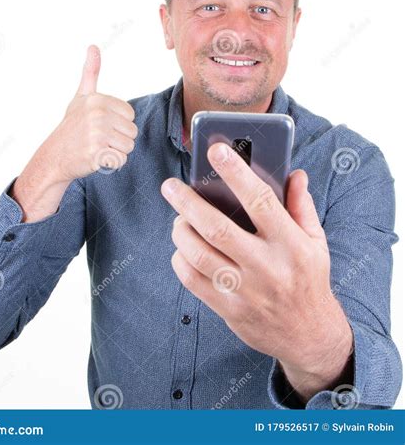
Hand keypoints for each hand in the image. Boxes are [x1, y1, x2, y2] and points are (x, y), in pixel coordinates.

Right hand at [45, 45, 137, 181]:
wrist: (54, 156)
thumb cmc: (72, 127)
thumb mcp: (81, 97)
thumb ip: (90, 73)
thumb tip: (93, 46)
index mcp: (98, 100)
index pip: (130, 115)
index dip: (119, 124)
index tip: (101, 125)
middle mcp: (98, 115)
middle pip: (132, 132)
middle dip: (118, 139)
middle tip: (98, 139)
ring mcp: (96, 134)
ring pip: (128, 147)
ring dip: (115, 152)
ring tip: (97, 148)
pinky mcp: (96, 153)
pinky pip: (120, 160)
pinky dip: (111, 163)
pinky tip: (95, 158)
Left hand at [161, 142, 352, 394]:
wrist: (309, 337)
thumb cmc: (309, 279)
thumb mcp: (316, 242)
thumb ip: (302, 206)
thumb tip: (294, 173)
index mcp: (292, 245)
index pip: (260, 201)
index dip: (236, 173)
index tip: (216, 150)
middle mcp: (267, 267)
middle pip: (218, 228)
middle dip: (188, 203)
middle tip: (170, 186)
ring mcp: (246, 291)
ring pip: (199, 255)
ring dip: (180, 231)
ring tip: (177, 218)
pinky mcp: (229, 309)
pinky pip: (193, 281)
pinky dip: (180, 260)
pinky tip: (182, 248)